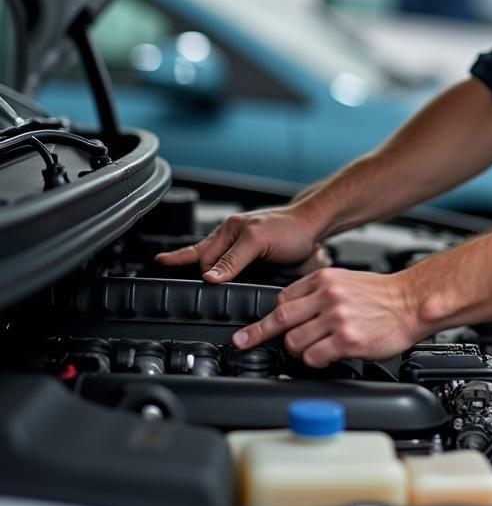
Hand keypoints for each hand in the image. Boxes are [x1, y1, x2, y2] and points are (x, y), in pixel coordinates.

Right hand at [155, 204, 322, 283]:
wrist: (312, 226)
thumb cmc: (291, 229)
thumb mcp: (259, 242)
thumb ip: (234, 260)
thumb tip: (208, 277)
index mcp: (229, 229)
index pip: (203, 259)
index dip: (198, 275)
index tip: (174, 279)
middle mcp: (231, 235)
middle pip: (203, 260)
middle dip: (189, 268)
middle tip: (171, 279)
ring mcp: (240, 244)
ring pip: (210, 258)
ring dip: (194, 263)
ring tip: (165, 264)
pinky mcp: (250, 253)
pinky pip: (225, 261)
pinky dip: (210, 264)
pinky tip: (199, 269)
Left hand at [231, 267, 421, 364]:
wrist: (411, 302)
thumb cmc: (382, 294)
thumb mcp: (346, 281)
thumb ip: (318, 292)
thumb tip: (292, 309)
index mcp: (325, 280)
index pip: (284, 298)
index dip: (273, 314)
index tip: (260, 324)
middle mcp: (328, 297)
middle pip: (280, 318)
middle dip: (257, 333)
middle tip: (243, 341)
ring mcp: (337, 319)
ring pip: (294, 342)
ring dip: (297, 350)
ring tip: (313, 349)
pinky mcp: (347, 341)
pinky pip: (313, 357)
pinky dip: (314, 361)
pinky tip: (326, 356)